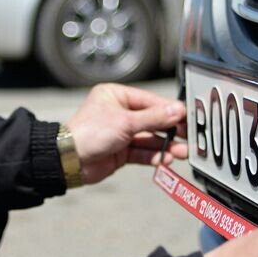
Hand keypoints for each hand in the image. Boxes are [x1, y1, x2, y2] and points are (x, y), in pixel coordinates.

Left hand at [65, 83, 188, 184]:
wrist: (69, 161)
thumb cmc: (88, 133)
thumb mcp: (125, 122)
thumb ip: (154, 118)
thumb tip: (177, 110)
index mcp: (117, 96)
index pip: (150, 101)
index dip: (169, 110)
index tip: (186, 117)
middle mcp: (119, 113)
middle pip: (152, 120)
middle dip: (170, 130)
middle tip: (188, 136)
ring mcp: (120, 133)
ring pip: (149, 138)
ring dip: (165, 145)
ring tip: (182, 152)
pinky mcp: (121, 151)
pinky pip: (142, 152)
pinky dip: (154, 156)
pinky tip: (165, 159)